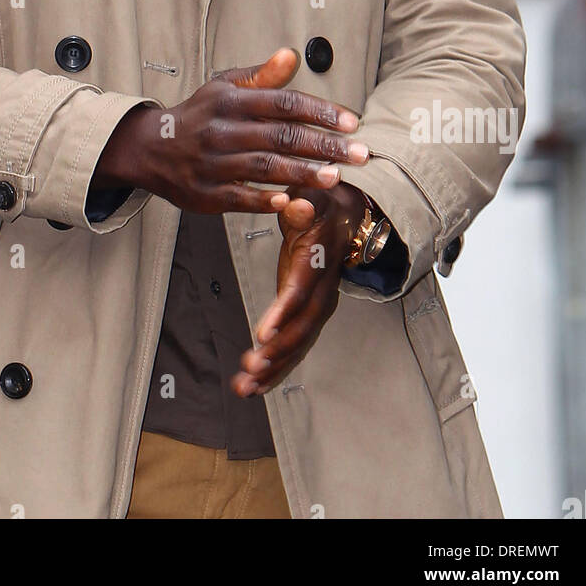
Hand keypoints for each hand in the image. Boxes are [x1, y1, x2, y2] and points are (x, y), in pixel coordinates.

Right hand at [90, 47, 367, 213]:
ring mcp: (213, 162)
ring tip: (335, 176)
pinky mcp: (206, 193)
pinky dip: (264, 199)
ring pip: (265, 167)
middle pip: (281, 136)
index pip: (283, 103)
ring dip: (303, 173)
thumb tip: (291, 54)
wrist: (151, 148)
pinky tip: (290, 200)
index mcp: (231, 100)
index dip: (320, 112)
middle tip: (359, 154)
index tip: (351, 122)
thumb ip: (261, 76)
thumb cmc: (199, 114)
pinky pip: (240, 197)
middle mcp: (222, 129)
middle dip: (324, 145)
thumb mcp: (224, 86)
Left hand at [231, 182, 366, 396]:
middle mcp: (321, 291)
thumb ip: (303, 204)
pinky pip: (294, 346)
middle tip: (250, 370)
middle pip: (300, 328)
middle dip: (276, 352)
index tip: (261, 334)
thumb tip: (298, 206)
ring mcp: (316, 307)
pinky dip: (275, 369)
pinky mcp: (307, 315)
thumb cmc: (318, 204)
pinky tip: (253, 387)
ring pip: (297, 345)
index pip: (299, 292)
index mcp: (316, 263)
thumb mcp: (311, 197)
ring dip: (273, 369)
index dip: (282, 313)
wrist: (341, 217)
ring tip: (244, 388)